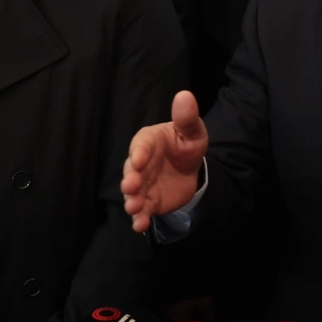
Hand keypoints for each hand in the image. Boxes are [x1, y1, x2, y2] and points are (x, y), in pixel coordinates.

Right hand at [122, 90, 207, 231]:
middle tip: (130, 186)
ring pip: (133, 193)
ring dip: (132, 201)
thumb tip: (185, 95)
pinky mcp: (148, 201)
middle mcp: (140, 163)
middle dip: (130, 179)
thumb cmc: (186, 143)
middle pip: (131, 171)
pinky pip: (142, 210)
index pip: (140, 145)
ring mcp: (142, 184)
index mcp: (148, 141)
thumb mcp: (192, 130)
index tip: (139, 160)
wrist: (191, 168)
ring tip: (134, 208)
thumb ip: (187, 117)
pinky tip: (140, 226)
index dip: (139, 152)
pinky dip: (139, 219)